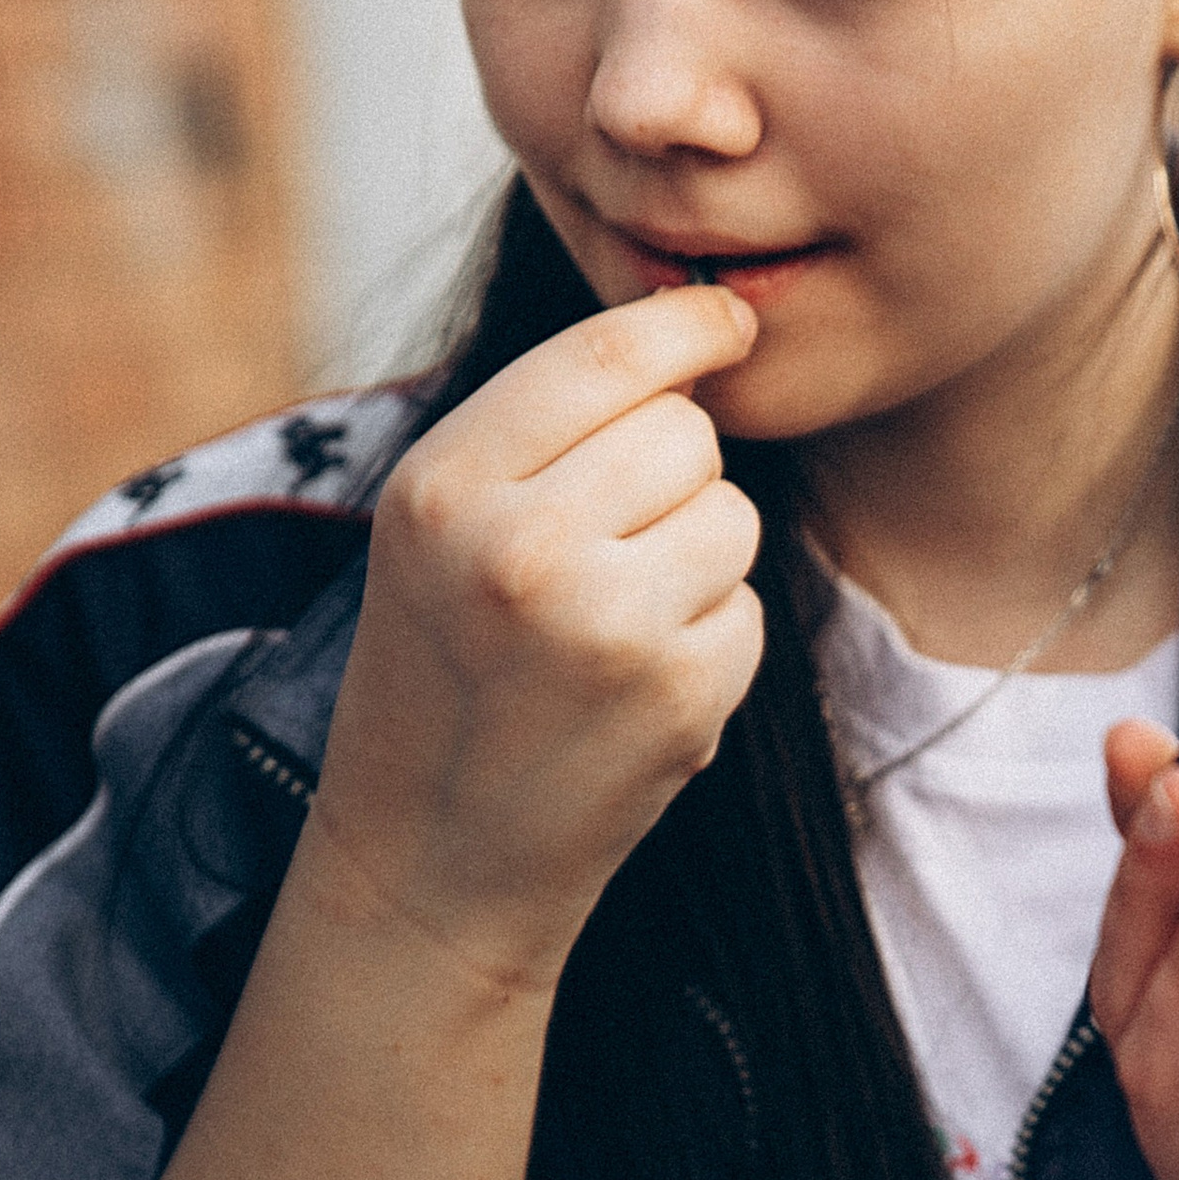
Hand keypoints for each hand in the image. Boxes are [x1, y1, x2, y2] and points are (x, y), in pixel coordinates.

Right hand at [309, 285, 763, 992]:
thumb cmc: (442, 671)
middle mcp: (517, 546)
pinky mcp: (677, 694)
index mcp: (443, 486)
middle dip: (671, 478)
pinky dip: (712, 642)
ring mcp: (604, 625)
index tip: (727, 321)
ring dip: (697, 561)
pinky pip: (748, 607)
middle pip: (686, 431)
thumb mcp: (437, 528)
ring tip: (610, 628)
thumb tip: (704, 325)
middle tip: (604, 554)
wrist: (430, 858)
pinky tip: (634, 689)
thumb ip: (542, 428)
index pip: (604, 354)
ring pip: (731, 515)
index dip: (686, 325)